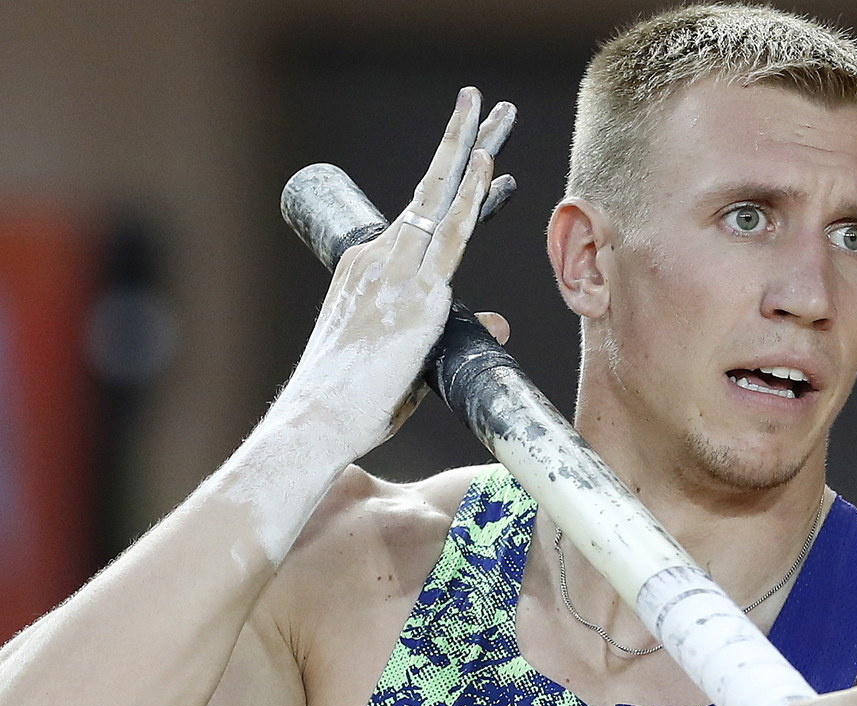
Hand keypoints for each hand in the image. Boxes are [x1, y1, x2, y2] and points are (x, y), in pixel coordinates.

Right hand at [272, 88, 514, 460]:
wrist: (318, 416)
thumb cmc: (354, 400)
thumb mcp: (412, 361)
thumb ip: (455, 332)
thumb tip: (504, 322)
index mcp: (369, 271)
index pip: (424, 219)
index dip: (459, 190)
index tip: (488, 164)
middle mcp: (380, 260)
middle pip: (430, 190)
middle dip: (460, 143)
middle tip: (484, 104)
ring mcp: (397, 273)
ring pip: (442, 199)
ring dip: (471, 151)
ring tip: (497, 114)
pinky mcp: (415, 294)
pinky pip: (450, 238)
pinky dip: (470, 199)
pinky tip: (489, 168)